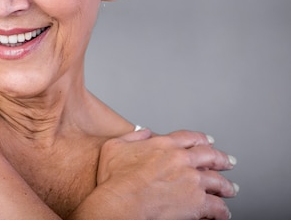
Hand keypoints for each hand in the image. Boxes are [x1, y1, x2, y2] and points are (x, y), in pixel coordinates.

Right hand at [94, 129, 238, 219]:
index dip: (201, 139)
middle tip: (227, 162)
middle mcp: (182, 160)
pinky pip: (217, 207)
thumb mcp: (114, 147)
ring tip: (230, 190)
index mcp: (164, 145)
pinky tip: (223, 213)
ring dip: (226, 186)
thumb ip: (132, 137)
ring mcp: (192, 181)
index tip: (208, 142)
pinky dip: (222, 211)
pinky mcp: (198, 203)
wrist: (122, 203)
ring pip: (218, 182)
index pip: (189, 138)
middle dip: (221, 159)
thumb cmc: (114, 179)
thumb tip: (144, 133)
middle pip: (210, 156)